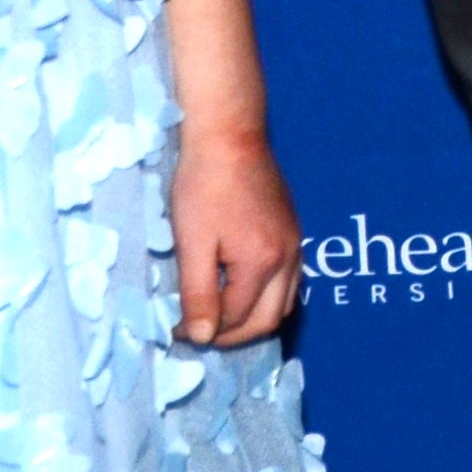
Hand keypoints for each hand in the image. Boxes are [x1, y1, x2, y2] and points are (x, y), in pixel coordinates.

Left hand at [167, 127, 303, 347]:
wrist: (230, 135)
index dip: (204, 330)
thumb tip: (202, 336)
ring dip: (254, 317)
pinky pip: (290, 280)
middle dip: (234, 335)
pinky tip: (242, 287)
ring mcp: (295, 243)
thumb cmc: (204, 185)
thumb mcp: (193, 242)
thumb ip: (199, 293)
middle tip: (200, 331)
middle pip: (270, 320)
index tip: (176, 328)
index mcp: (262, 263)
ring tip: (220, 313)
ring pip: (286, 302)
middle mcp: (288, 257)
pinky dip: (268, 296)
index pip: (236, 318)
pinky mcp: (294, 229)